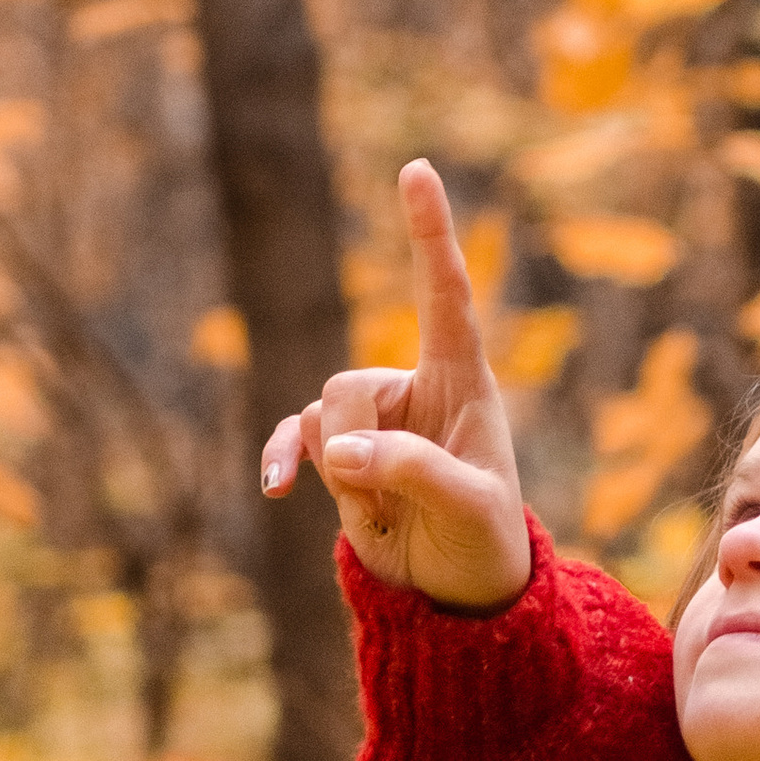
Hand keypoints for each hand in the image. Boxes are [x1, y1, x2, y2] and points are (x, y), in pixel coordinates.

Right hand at [258, 160, 532, 609]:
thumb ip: (411, 471)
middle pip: (347, 386)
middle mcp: (412, 388)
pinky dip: (284, 460)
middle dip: (356, 448)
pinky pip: (295, 439)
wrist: (457, 591)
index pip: (444, 293)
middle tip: (393, 501)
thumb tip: (338, 452)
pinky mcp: (341, 455)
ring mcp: (372, 420)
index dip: (429, 232)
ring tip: (386, 515)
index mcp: (462, 380)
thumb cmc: (484, 542)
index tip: (415, 168)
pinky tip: (275, 488)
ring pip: (320, 417)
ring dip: (341, 476)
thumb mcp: (467, 508)